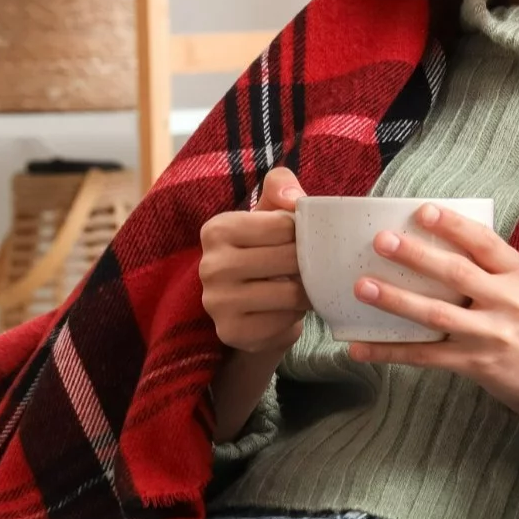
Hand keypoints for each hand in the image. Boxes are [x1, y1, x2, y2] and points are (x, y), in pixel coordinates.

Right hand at [199, 166, 311, 353]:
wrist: (248, 309)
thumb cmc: (264, 252)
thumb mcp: (270, 213)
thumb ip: (282, 186)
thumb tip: (295, 199)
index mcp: (217, 229)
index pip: (283, 224)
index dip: (302, 233)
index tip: (298, 241)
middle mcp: (209, 265)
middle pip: (288, 259)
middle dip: (308, 264)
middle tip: (309, 267)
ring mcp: (217, 302)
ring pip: (290, 293)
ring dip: (306, 291)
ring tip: (301, 287)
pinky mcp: (231, 332)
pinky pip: (284, 321)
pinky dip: (295, 316)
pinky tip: (287, 310)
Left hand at [345, 203, 518, 437]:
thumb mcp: (517, 282)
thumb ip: (483, 262)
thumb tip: (425, 233)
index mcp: (516, 272)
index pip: (484, 242)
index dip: (454, 226)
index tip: (422, 211)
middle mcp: (506, 302)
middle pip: (457, 274)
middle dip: (417, 256)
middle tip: (381, 241)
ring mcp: (490, 335)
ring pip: (437, 315)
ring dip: (396, 301)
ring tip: (363, 287)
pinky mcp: (474, 364)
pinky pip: (426, 356)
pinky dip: (390, 352)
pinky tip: (359, 348)